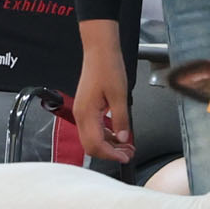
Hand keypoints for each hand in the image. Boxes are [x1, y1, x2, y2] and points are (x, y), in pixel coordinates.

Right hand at [74, 41, 134, 162]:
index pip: (96, 145)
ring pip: (92, 138)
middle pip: (91, 145)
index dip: (111, 154)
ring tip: (126, 146)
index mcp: (87, 113)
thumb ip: (121, 119)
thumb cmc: (108, 67)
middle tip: (128, 153)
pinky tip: (118, 134)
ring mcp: (82, 112)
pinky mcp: (86, 108)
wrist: (99, 51)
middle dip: (109, 153)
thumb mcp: (120, 95)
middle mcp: (81, 115)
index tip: (125, 157)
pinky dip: (106, 135)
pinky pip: (94, 128)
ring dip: (109, 145)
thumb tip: (123, 138)